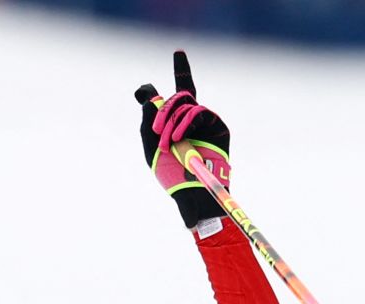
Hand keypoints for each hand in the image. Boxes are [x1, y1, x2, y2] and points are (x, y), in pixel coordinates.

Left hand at [134, 51, 228, 228]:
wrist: (192, 191)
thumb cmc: (170, 173)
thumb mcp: (150, 146)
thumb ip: (147, 120)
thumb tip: (149, 96)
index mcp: (173, 121)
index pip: (175, 93)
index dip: (179, 72)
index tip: (179, 51)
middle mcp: (190, 118)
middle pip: (179, 94)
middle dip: (164, 109)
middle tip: (156, 131)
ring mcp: (204, 120)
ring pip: (185, 103)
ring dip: (172, 121)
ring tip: (169, 143)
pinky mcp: (217, 125)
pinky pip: (198, 111)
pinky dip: (185, 122)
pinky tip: (179, 138)